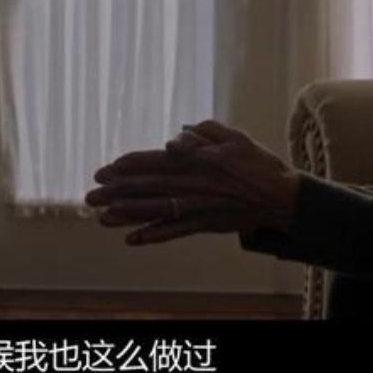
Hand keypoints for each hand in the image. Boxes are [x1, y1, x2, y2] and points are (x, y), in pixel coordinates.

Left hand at [84, 120, 299, 245]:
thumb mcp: (233, 137)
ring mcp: (198, 206)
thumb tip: (178, 135)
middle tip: (90, 195)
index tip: (105, 169)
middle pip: (148, 187)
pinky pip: (175, 232)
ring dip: (127, 215)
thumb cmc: (257, 163)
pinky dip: (153, 236)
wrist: (282, 197)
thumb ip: (204, 132)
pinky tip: (132, 240)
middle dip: (116, 191)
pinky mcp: (205, 224)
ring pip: (156, 211)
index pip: (154, 161)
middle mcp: (192, 183)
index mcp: (196, 160)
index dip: (127, 166)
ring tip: (101, 218)